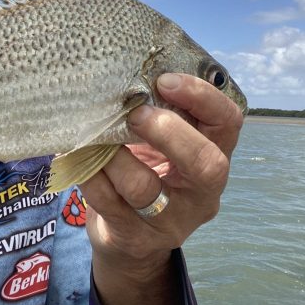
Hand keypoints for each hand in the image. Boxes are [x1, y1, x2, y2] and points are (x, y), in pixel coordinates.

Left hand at [79, 72, 244, 304]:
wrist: (131, 239)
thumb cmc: (149, 170)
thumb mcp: (166, 143)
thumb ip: (163, 111)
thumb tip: (127, 65)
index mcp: (215, 155)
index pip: (228, 121)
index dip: (202, 97)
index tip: (165, 79)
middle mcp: (203, 193)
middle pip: (205, 164)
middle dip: (166, 131)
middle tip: (135, 112)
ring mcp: (171, 221)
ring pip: (143, 186)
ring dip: (112, 154)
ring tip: (93, 135)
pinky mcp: (135, 237)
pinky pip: (107, 201)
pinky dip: (88, 173)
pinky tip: (75, 155)